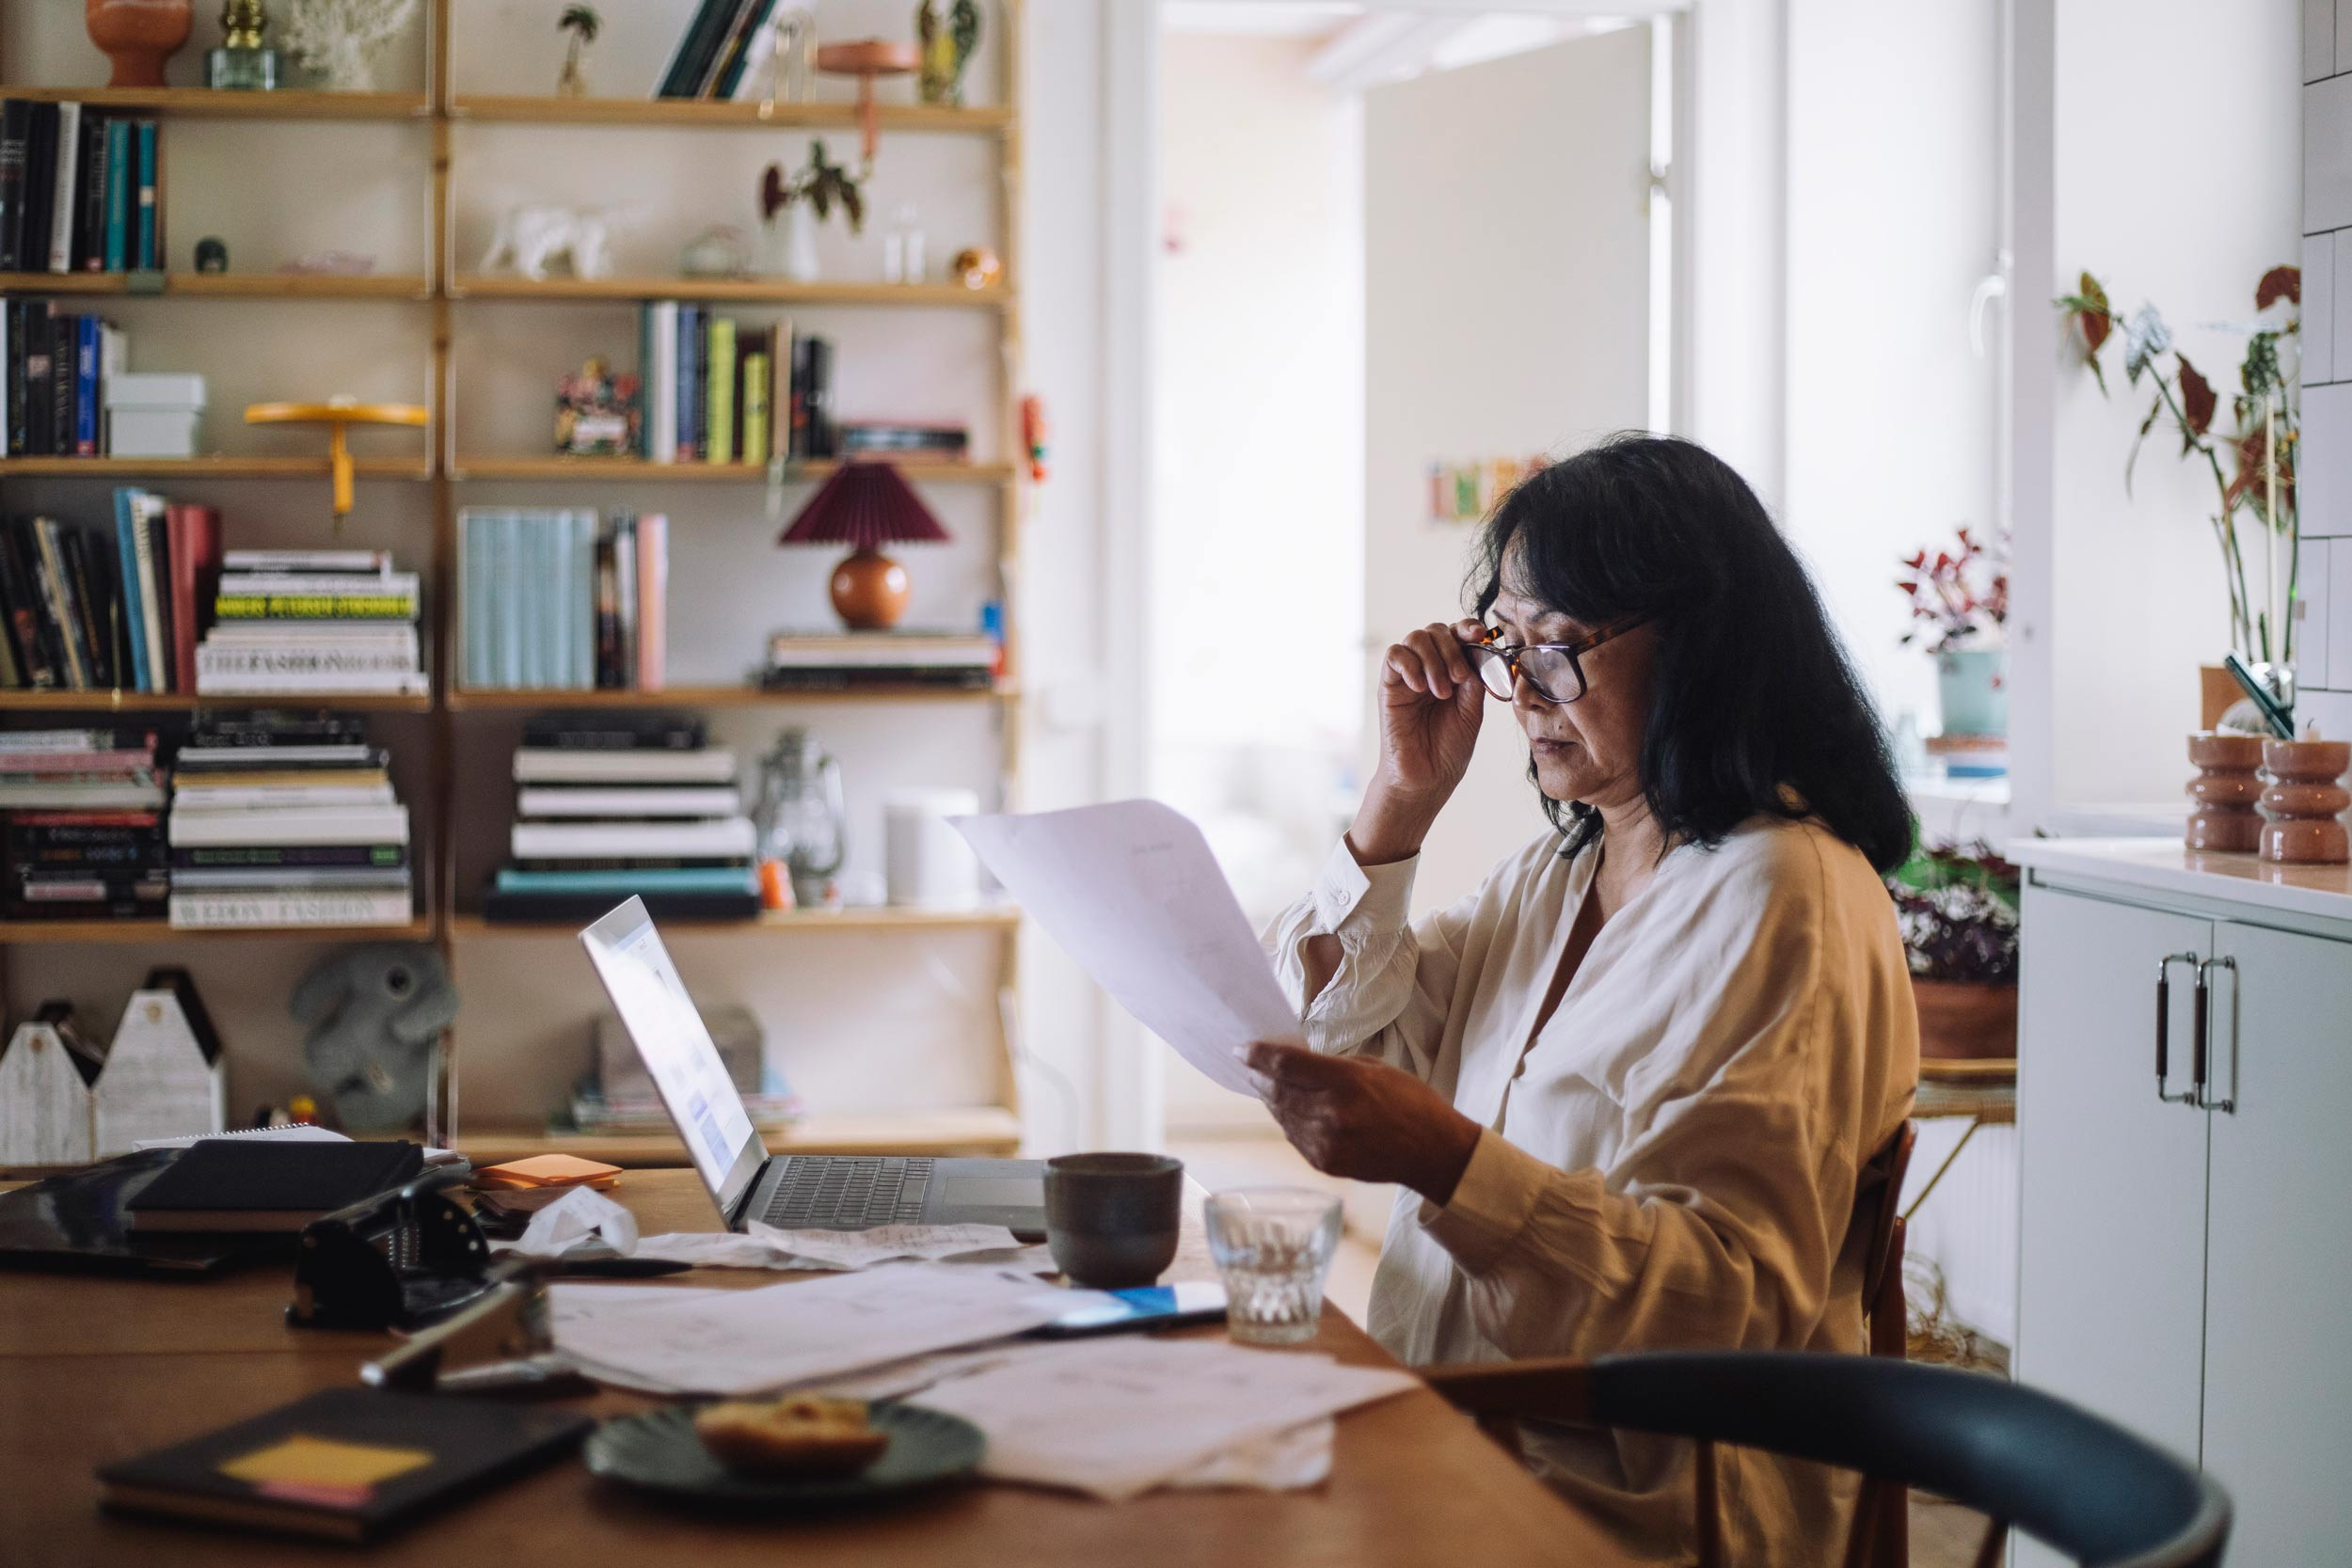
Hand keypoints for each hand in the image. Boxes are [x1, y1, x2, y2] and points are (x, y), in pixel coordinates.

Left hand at [1246, 1041, 1482, 1204]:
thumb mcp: (1376, 1069)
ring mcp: (1326, 1142)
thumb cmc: (1412, 1103)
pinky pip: (1294, 1137)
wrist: (1433, 1152)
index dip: (1257, 1055)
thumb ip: (1334, 1066)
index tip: (1241, 1048)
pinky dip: (1286, 1121)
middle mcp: (1330, 1113)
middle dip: (1258, 1076)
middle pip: (1276, 1090)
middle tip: (1248, 1065)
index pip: (1285, 1064)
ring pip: (1281, 1115)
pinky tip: (1287, 1110)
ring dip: (1269, 1099)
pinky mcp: (1325, 1163)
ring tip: (1264, 1085)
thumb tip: (1299, 1063)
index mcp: (1346, 1082)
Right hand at [1355, 620, 1487, 861]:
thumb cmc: (1449, 749)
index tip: (1479, 633)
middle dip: (1452, 648)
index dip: (1467, 627)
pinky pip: (1395, 655)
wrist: (1427, 778)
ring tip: (1441, 692)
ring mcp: (1408, 676)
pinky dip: (1411, 665)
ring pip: (1416, 638)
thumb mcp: (1472, 711)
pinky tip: (1421, 688)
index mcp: (1452, 671)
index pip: (1457, 635)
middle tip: (1459, 680)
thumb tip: (1476, 650)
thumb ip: (1474, 679)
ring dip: (1433, 659)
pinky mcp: (1389, 686)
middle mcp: (1429, 669)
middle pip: (1436, 630)